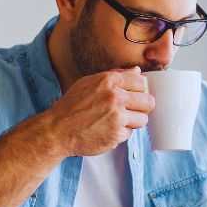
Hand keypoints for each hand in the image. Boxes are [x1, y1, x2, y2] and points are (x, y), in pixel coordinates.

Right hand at [35, 67, 154, 157]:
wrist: (57, 130)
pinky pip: (130, 134)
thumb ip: (115, 76)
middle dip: (142, 107)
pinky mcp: (117, 134)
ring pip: (143, 119)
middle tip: (131, 111)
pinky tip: (107, 130)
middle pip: (148, 101)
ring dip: (133, 122)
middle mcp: (115, 97)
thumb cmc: (71, 106)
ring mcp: (117, 117)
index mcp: (109, 81)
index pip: (141, 82)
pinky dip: (120, 134)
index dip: (139, 90)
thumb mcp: (89, 83)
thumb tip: (137, 71)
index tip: (134, 95)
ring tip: (118, 122)